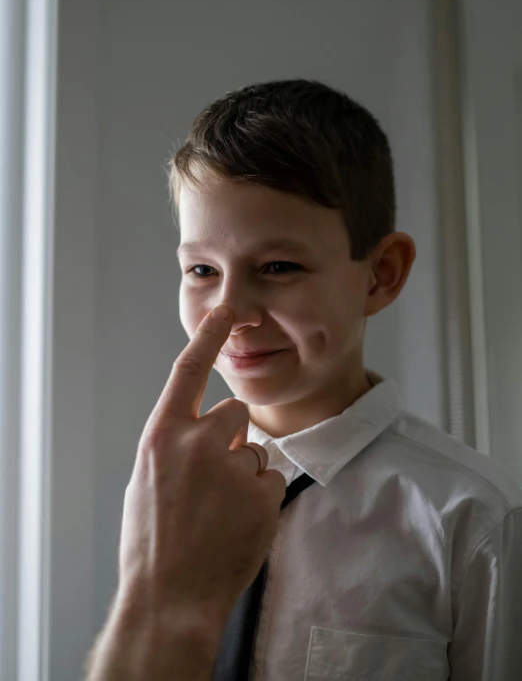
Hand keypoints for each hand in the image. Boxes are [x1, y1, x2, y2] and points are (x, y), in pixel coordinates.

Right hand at [117, 304, 286, 632]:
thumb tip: (197, 426)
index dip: (209, 335)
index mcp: (161, 436)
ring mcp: (231, 468)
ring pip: (255, 451)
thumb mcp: (146, 479)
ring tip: (219, 511)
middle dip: (231, 439)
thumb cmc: (151, 541)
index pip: (189, 369)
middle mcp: (197, 443)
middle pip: (235, 414)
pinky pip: (270, 480)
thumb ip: (174, 444)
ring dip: (244, 474)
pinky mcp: (262, 494)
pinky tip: (237, 524)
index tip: (227, 308)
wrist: (169, 597)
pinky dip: (259, 499)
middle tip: (212, 481)